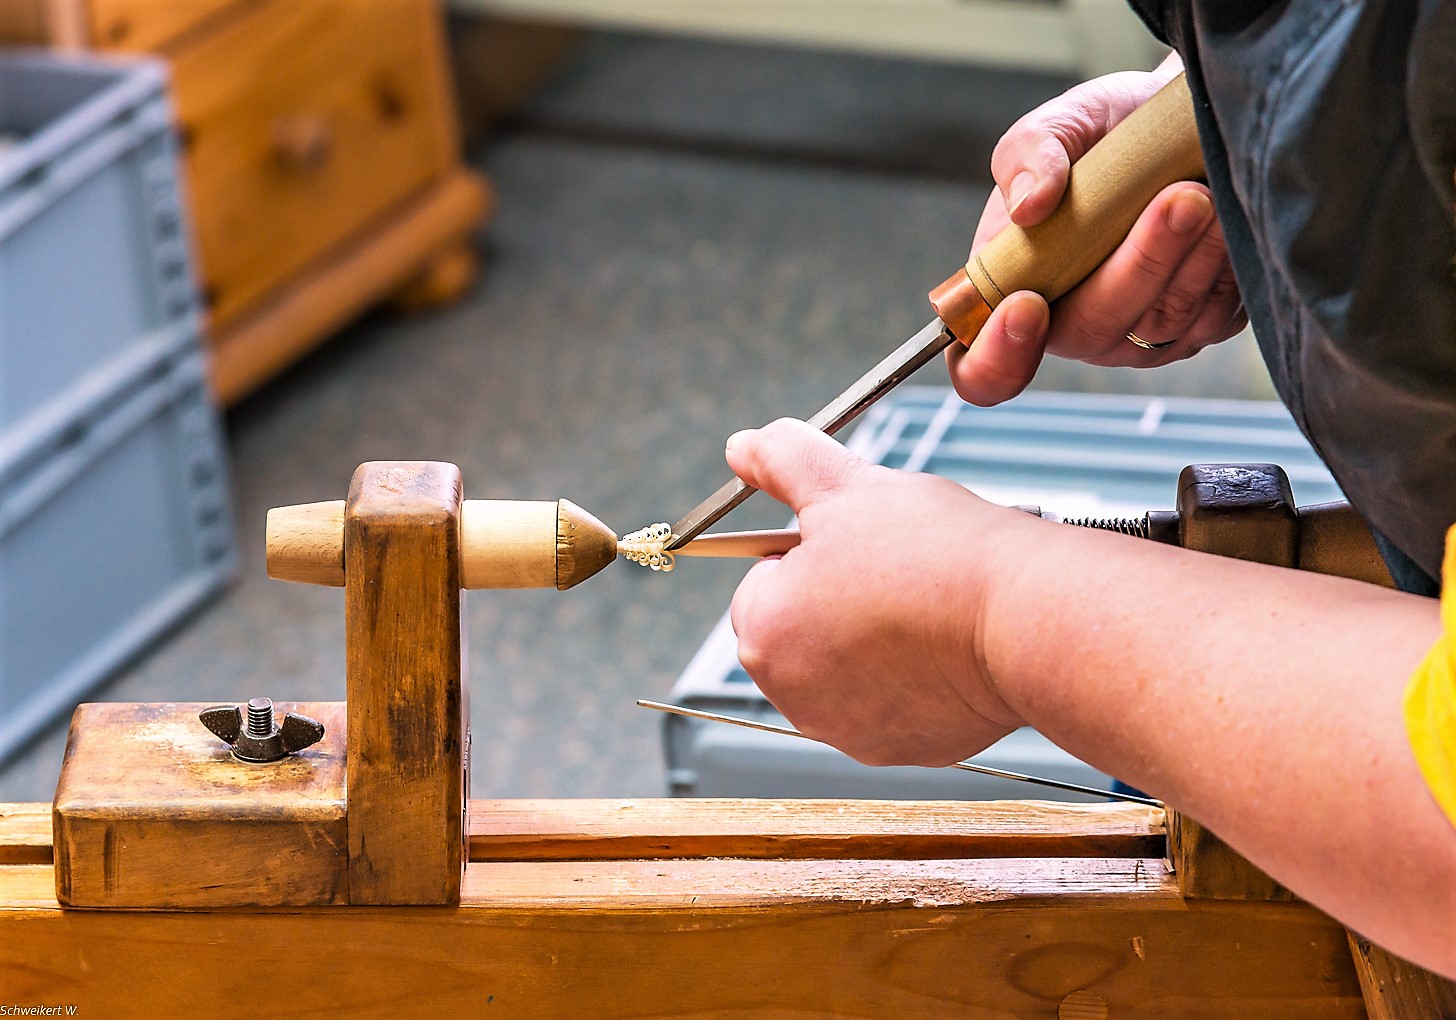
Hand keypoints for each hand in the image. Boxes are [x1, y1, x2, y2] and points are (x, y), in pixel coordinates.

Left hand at [725, 419, 1025, 766]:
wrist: (1022, 618)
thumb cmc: (933, 553)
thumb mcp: (845, 484)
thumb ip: (782, 459)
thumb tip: (743, 447)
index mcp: (763, 632)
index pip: (764, 578)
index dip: (811, 549)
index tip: (858, 541)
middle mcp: (793, 696)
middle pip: (802, 625)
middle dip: (837, 596)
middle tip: (894, 568)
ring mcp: (849, 731)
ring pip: (848, 664)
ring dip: (873, 636)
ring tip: (923, 603)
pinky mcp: (905, 750)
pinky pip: (896, 702)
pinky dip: (915, 676)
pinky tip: (946, 644)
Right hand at [948, 56, 1246, 405]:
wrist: (1173, 127)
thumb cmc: (1101, 135)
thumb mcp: (1055, 125)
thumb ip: (1027, 154)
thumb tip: (1028, 205)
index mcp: (1012, 295)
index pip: (984, 371)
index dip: (999, 358)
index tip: (1026, 303)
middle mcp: (1073, 330)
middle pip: (1094, 331)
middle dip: (1140, 265)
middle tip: (1180, 197)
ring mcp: (1138, 338)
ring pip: (1164, 322)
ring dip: (1194, 255)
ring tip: (1210, 186)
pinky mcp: (1201, 327)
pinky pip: (1215, 314)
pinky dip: (1226, 261)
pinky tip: (1229, 213)